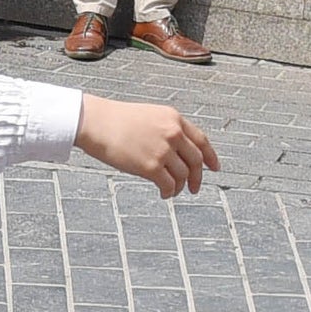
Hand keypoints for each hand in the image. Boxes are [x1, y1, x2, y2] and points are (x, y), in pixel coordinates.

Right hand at [70, 99, 218, 199]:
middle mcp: (173, 133)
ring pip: (183, 175)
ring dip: (179, 187)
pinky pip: (169, 185)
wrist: (96, 122)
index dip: (210, 156)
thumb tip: (177, 154)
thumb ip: (166, 130)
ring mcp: (163, 150)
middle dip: (197, 177)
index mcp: (174, 118)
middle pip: (196, 161)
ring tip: (171, 191)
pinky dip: (168, 193)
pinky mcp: (151, 166)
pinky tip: (163, 194)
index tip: (214, 168)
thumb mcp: (149, 116)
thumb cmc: (116, 120)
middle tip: (194, 188)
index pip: (201, 140)